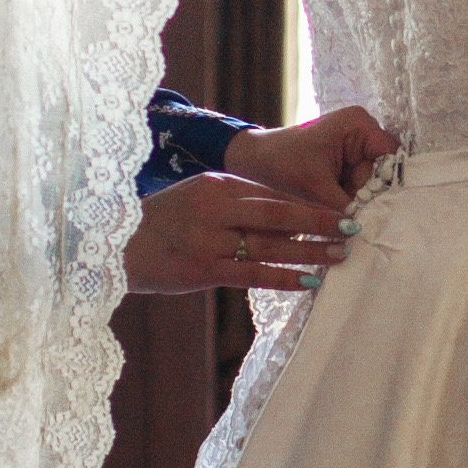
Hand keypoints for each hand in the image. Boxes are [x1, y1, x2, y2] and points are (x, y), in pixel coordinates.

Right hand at [123, 169, 359, 299]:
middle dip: (318, 222)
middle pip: (278, 214)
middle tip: (351, 228)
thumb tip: (286, 217)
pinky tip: (308, 281)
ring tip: (338, 256)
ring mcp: (208, 239)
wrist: (116, 246)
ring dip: (308, 252)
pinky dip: (283, 277)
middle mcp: (214, 208)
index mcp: (216, 185)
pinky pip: (252, 274)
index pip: (272, 193)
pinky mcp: (202, 269)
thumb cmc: (165, 222)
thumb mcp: (198, 198)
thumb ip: (236, 203)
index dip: (309, 203)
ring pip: (270, 246)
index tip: (338, 210)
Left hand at [222, 106, 395, 207]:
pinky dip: (350, 196)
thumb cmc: (280, 164)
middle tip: (353, 211)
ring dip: (358, 197)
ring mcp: (355, 144)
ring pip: (372, 180)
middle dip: (368, 193)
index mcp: (359, 125)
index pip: (391, 155)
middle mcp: (363, 130)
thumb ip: (346, 208)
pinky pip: (359, 182)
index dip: (388, 182)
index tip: (378, 207)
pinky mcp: (347, 158)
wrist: (254, 161)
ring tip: (338, 206)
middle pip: (383, 170)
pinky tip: (338, 205)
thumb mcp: (316, 188)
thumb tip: (368, 230)